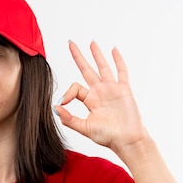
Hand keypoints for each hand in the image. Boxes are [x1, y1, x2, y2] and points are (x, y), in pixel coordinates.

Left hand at [54, 41, 149, 156]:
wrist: (127, 140)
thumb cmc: (108, 136)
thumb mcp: (85, 128)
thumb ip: (69, 119)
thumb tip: (55, 108)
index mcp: (90, 100)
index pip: (75, 88)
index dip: (68, 93)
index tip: (63, 102)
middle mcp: (100, 92)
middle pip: (87, 70)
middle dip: (79, 57)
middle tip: (71, 43)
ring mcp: (112, 89)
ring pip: (103, 67)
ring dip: (97, 54)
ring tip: (91, 42)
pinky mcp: (124, 89)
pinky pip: (121, 71)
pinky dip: (118, 60)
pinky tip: (114, 49)